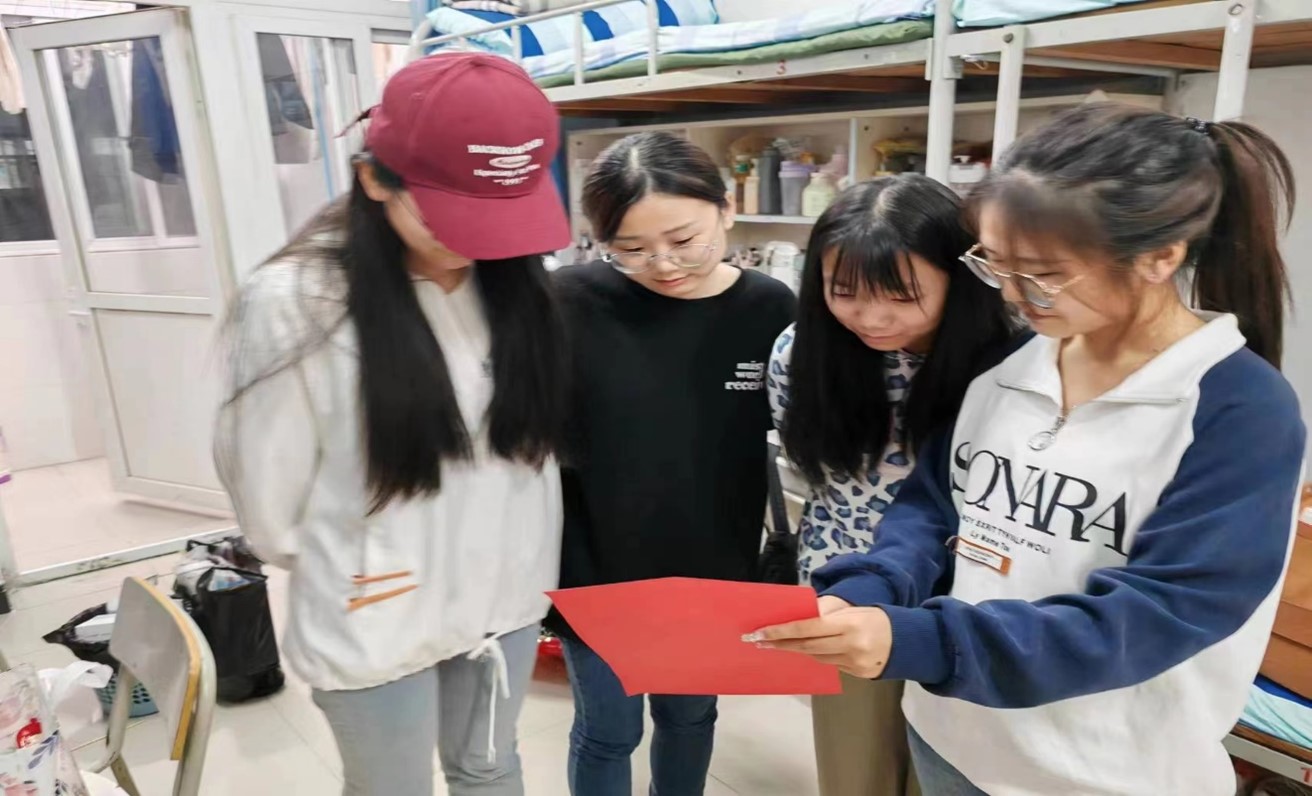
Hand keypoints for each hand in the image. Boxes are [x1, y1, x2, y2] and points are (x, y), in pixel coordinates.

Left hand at [744, 597, 893, 678]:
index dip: (782, 631)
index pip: (808, 627)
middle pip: (808, 646)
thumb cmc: (873, 617)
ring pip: (816, 657)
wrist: (906, 640)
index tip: (761, 632)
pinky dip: (815, 657)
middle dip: (780, 644)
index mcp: (849, 624)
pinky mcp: (858, 675)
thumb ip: (825, 613)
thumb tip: (795, 619)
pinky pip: (830, 665)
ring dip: (795, 651)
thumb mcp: (852, 608)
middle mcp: (852, 645)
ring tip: (776, 645)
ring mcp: (855, 663)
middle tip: (758, 641)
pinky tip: (803, 652)